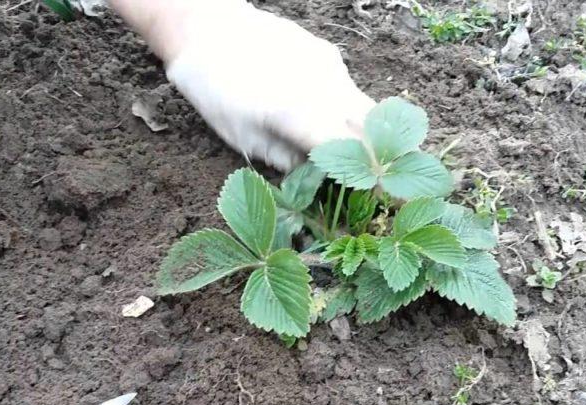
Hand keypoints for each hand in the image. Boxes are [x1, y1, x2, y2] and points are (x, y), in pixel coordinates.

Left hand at [110, 0, 375, 171]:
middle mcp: (324, 88)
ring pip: (366, 106)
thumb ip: (286, 160)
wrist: (208, 29)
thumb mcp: (244, 138)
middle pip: (371, 127)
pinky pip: (349, 87)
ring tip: (349, 150)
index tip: (371, 193)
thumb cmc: (216, 90)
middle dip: (377, 154)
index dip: (365, 175)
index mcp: (298, 115)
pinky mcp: (329, 54)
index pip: (351, 153)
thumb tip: (317, 179)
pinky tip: (323, 114)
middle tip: (373, 176)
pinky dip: (346, 107)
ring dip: (364, 132)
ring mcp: (331, 67)